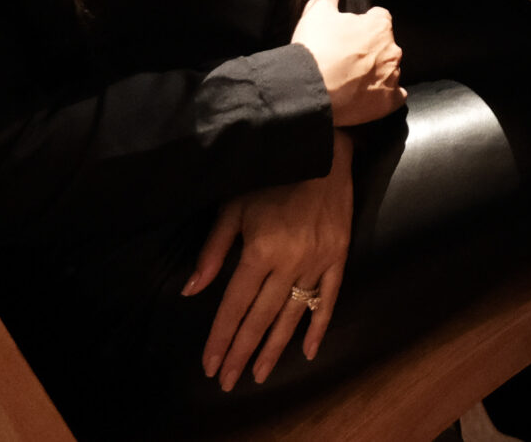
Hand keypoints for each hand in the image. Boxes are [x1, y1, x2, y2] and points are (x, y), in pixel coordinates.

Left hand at [184, 131, 354, 388]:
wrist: (323, 148)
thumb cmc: (272, 174)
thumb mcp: (234, 206)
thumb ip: (213, 250)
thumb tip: (192, 290)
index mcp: (260, 250)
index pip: (234, 306)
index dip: (221, 338)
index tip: (210, 365)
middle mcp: (290, 262)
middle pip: (260, 318)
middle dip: (242, 352)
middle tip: (228, 381)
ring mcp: (318, 261)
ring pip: (293, 315)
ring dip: (275, 349)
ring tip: (260, 374)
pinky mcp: (338, 256)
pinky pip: (329, 299)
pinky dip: (319, 326)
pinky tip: (308, 351)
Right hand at [291, 0, 404, 125]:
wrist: (308, 90)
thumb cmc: (314, 47)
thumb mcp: (318, 9)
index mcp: (380, 24)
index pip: (379, 19)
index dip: (362, 27)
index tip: (345, 36)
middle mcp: (393, 49)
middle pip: (384, 45)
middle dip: (369, 50)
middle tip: (343, 59)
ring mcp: (393, 76)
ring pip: (389, 70)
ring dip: (375, 73)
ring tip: (348, 80)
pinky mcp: (389, 102)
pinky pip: (395, 96)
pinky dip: (384, 96)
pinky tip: (366, 96)